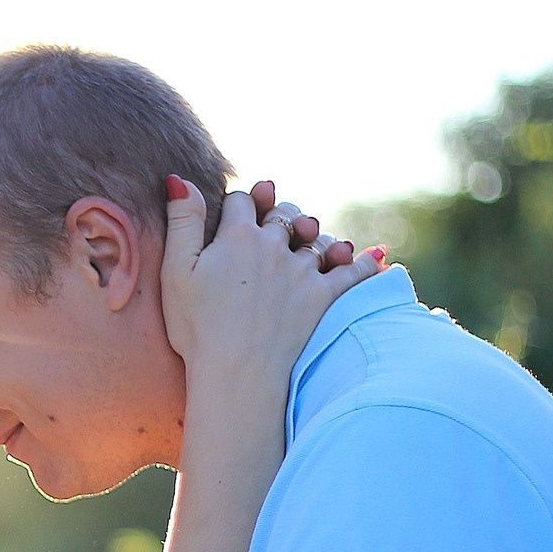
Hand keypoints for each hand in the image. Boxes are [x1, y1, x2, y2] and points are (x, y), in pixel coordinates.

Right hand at [161, 176, 383, 391]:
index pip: (242, 200)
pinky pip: (352, 272)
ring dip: (313, 236)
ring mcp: (303, 271)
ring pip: (316, 239)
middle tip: (275, 221)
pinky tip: (376, 254)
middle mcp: (275, 246)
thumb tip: (178, 179)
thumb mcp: (176, 271)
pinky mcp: (324, 297)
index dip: (237, 203)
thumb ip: (182, 222)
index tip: (234, 211)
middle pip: (283, 214)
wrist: (236, 372)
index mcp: (238, 236)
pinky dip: (365, 262)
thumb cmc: (197, 327)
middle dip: (278, 214)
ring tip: (310, 239)